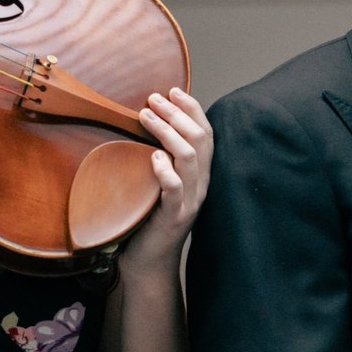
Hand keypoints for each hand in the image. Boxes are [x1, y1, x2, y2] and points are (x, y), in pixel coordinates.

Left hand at [115, 88, 213, 272]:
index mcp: (200, 175)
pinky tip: (152, 157)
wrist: (149, 261)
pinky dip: (165, 170)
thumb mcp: (158, 182)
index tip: (172, 90)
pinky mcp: (174, 217)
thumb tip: (145, 124)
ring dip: (167, 132)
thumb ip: (160, 157)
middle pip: (200, 140)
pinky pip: (175, 189)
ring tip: (145, 116)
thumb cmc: (148, 218)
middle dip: (177, 114)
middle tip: (153, 98)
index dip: (192, 109)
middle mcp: (200, 185)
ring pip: (190, 158)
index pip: (206, 134)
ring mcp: (190, 201)